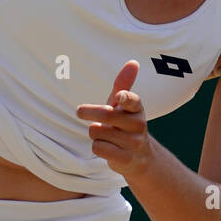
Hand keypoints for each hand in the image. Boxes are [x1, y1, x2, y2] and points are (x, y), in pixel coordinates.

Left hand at [76, 60, 153, 177]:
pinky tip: (106, 148)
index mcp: (137, 108)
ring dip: (95, 133)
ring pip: (98, 132)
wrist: (140, 157)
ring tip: (104, 135)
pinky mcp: (126, 158)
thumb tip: (133, 62)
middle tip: (80, 111)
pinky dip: (97, 147)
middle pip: (105, 115)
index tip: (119, 97)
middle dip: (89, 113)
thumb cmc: (125, 124)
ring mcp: (134, 143)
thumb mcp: (123, 105)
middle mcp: (138, 125)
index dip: (125, 99)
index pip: (133, 101)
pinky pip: (98, 148)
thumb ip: (124, 84)